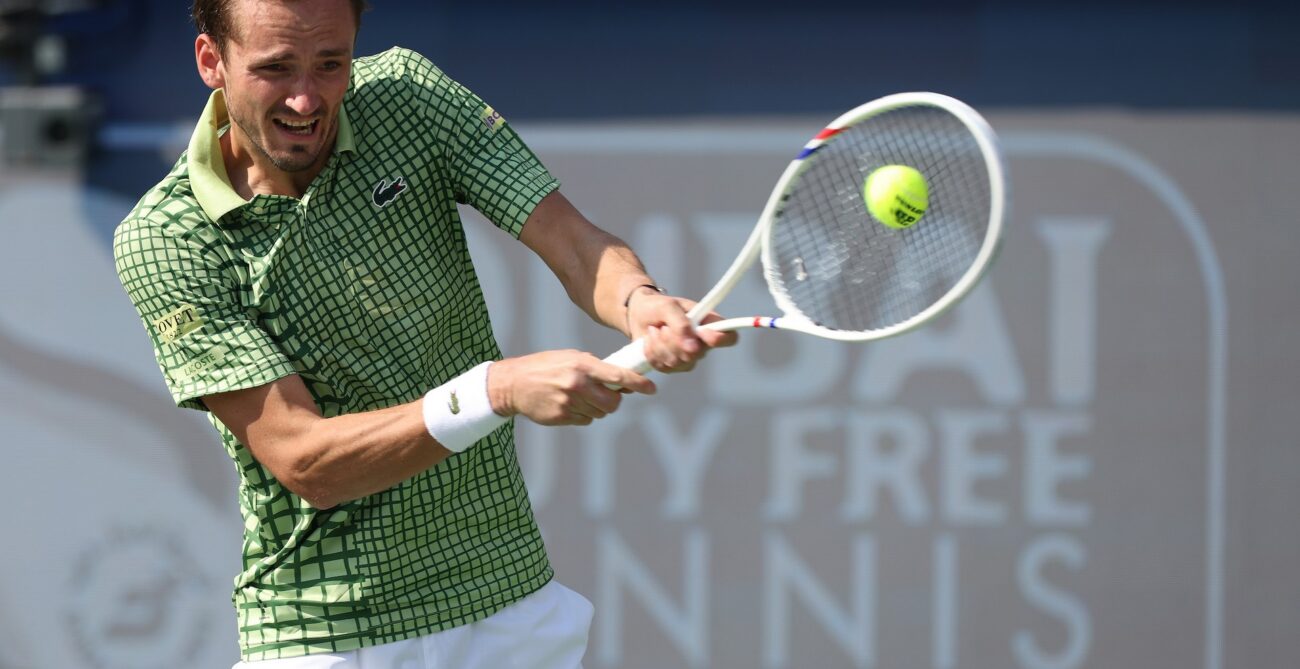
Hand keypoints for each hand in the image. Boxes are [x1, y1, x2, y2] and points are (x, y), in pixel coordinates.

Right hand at [488, 350, 656, 425]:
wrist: (514, 383)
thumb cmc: (545, 367)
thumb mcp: (570, 357)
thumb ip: (595, 367)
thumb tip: (622, 379)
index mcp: (582, 365)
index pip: (618, 375)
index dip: (638, 383)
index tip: (652, 389)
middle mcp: (577, 385)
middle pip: (613, 403)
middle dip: (614, 401)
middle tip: (608, 396)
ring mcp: (569, 403)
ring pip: (599, 413)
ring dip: (596, 407)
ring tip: (579, 396)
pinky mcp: (562, 417)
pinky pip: (585, 420)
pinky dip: (582, 415)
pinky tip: (568, 404)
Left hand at [626, 290, 738, 372]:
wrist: (639, 315)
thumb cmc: (658, 307)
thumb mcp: (668, 306)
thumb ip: (681, 323)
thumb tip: (692, 347)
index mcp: (709, 324)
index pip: (729, 338)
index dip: (719, 339)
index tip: (701, 331)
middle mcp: (702, 344)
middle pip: (697, 354)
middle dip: (674, 340)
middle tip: (664, 325)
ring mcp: (688, 358)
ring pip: (677, 362)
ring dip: (660, 344)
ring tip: (655, 330)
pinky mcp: (672, 367)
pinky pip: (663, 367)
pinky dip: (652, 352)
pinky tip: (650, 341)